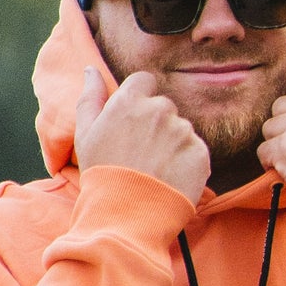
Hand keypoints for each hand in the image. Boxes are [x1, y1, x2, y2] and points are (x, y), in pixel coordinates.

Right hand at [76, 68, 210, 204]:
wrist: (126, 216)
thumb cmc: (101, 174)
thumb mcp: (85, 134)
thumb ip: (90, 97)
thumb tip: (91, 69)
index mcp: (130, 101)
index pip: (144, 82)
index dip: (139, 100)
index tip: (133, 123)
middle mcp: (159, 110)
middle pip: (164, 106)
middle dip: (156, 124)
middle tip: (142, 153)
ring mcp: (182, 131)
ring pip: (181, 129)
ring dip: (172, 144)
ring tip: (155, 170)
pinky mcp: (200, 153)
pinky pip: (196, 150)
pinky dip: (187, 162)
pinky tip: (170, 178)